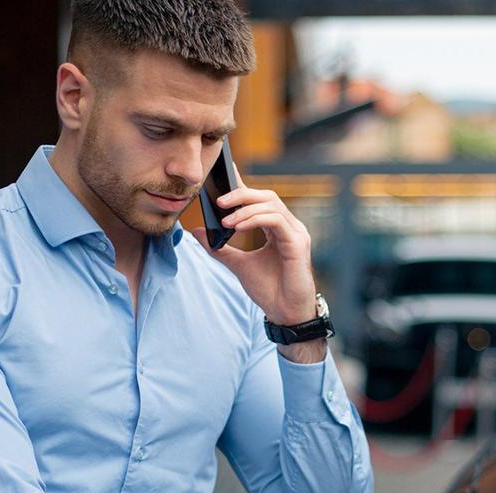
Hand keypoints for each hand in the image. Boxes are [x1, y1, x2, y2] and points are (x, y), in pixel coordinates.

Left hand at [189, 167, 315, 325]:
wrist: (285, 314)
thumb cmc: (269, 290)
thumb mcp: (238, 265)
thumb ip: (219, 248)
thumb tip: (197, 231)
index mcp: (278, 228)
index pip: (260, 199)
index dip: (243, 186)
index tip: (223, 175)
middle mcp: (289, 227)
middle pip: (267, 196)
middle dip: (241, 195)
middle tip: (218, 201)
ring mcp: (296, 233)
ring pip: (271, 204)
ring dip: (245, 209)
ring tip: (225, 221)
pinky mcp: (298, 243)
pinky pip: (276, 220)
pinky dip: (255, 220)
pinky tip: (238, 227)